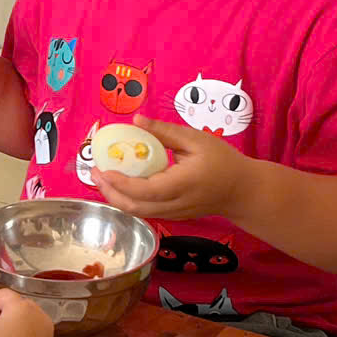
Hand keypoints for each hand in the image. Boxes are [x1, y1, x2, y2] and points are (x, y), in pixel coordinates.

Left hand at [94, 118, 250, 221]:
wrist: (243, 191)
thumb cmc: (223, 161)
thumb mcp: (196, 139)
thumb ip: (165, 132)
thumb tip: (136, 119)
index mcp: (181, 184)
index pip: (144, 191)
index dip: (120, 183)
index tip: (103, 168)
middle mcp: (174, 204)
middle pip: (134, 208)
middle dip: (109, 192)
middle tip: (94, 172)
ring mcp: (173, 214)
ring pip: (137, 213)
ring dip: (116, 197)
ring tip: (102, 178)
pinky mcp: (172, 216)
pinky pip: (145, 212)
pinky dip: (128, 200)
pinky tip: (120, 185)